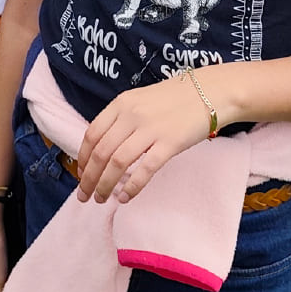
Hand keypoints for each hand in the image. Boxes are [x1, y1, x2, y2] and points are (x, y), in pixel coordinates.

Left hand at [75, 76, 214, 204]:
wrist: (209, 92)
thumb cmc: (174, 99)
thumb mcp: (140, 100)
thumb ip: (121, 119)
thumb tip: (103, 147)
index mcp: (121, 104)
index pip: (92, 134)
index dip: (83, 158)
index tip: (81, 174)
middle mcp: (131, 115)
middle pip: (101, 152)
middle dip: (89, 178)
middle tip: (84, 195)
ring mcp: (150, 129)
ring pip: (117, 162)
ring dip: (105, 185)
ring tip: (101, 199)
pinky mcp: (169, 143)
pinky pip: (145, 169)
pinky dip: (132, 186)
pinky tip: (125, 198)